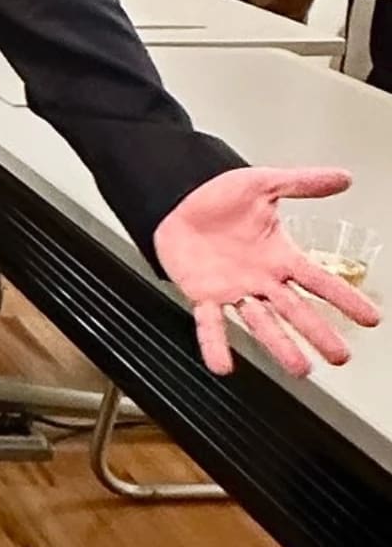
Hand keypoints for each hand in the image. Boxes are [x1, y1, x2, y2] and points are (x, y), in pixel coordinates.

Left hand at [154, 166, 379, 377]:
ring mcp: (233, 289)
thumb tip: (344, 177)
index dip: (344, 298)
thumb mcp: (264, 184)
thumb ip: (303, 183)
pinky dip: (215, 344)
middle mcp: (261, 279)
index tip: (371, 318)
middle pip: (296, 310)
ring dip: (280, 346)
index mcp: (279, 255)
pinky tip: (223, 365)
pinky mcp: (202, 294)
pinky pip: (210, 323)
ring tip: (300, 369)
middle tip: (339, 356)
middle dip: (318, 333)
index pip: (319, 280)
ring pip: (261, 323)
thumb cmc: (217, 196)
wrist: (175, 196)